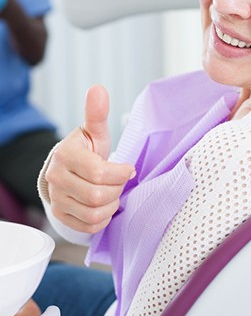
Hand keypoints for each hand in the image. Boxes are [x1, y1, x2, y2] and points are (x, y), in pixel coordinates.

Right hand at [45, 85, 134, 233]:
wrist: (67, 168)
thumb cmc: (86, 150)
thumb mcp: (94, 132)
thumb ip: (97, 114)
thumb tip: (98, 89)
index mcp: (66, 155)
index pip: (99, 173)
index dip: (121, 173)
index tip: (128, 169)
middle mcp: (57, 178)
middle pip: (98, 196)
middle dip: (117, 189)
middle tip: (120, 181)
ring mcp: (57, 198)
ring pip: (94, 213)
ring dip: (111, 205)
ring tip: (113, 192)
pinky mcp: (61, 214)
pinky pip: (88, 226)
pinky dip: (103, 219)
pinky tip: (105, 205)